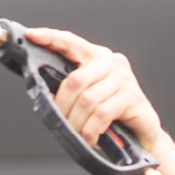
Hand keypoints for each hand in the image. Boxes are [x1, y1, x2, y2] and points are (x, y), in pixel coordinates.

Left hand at [24, 27, 164, 151]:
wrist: (142, 138)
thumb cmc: (112, 119)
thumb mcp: (86, 102)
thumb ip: (70, 91)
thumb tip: (46, 90)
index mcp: (97, 58)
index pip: (72, 43)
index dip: (51, 38)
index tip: (32, 35)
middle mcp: (112, 62)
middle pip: (75, 80)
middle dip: (63, 107)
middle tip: (64, 124)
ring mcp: (124, 78)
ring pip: (87, 100)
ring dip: (77, 123)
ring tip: (80, 134)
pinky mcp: (132, 97)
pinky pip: (101, 114)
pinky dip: (91, 130)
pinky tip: (92, 138)